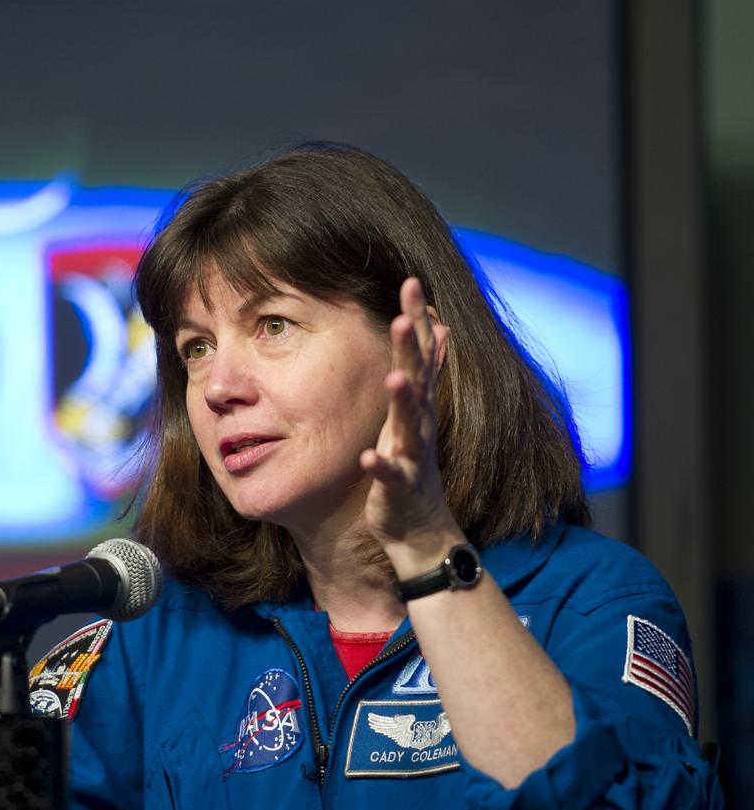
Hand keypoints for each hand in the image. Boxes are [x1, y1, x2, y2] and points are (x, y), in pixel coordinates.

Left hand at [360, 277, 460, 562]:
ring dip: (403, 401)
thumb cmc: (412, 463)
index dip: (416, 319)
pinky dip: (381, 465)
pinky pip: (391, 474)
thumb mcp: (418, 412)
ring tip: (394, 377)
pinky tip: (369, 456)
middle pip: (417, 379)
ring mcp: (412, 454)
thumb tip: (440, 328)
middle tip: (403, 315)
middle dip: (410, 347)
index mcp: (418, 404)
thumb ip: (426, 371)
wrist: (420, 526)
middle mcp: (419, 423)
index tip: (410, 282)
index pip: (420, 353)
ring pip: (409, 423)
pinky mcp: (400, 485)